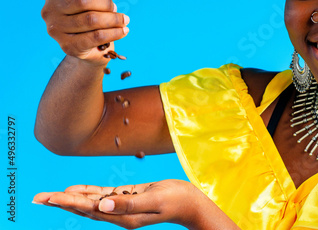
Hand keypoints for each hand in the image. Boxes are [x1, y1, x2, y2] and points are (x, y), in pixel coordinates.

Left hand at [33, 180, 212, 228]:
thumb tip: (101, 206)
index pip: (88, 209)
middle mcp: (118, 214)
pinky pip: (102, 195)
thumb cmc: (176, 200)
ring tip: (50, 196)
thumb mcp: (154, 200)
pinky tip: (76, 189)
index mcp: (122, 217)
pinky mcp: (127, 198)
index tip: (48, 198)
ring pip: (90, 202)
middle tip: (38, 198)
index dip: (67, 202)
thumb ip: (128, 204)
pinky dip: (88, 192)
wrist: (190, 202)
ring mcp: (122, 207)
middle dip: (60, 202)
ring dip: (70, 198)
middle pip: (83, 208)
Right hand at [41, 0, 129, 64]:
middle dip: (105, 4)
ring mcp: (56, 30)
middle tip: (116, 8)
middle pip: (83, 0)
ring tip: (124, 20)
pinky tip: (124, 30)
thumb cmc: (90, 13)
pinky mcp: (68, 47)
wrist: (89, 46)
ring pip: (91, 20)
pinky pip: (96, 37)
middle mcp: (49, 11)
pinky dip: (114, 32)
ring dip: (113, 19)